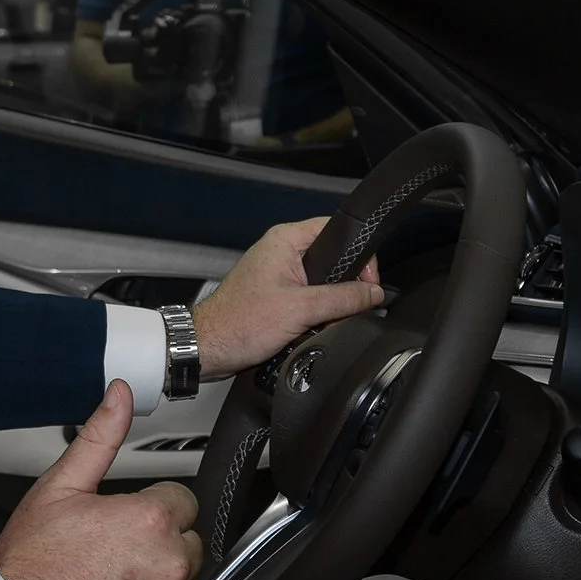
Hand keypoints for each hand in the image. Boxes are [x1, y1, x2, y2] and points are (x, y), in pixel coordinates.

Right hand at [0, 381, 201, 579]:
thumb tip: (121, 395)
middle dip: (158, 544)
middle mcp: (171, 565)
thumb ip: (100, 438)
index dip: (147, 508)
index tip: (120, 524)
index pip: (179, 500)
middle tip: (113, 555)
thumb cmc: (31, 566)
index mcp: (150, 520)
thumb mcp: (58, 489)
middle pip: (187, 541)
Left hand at [193, 216, 382, 379]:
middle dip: (343, 288)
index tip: (367, 282)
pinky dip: (315, 315)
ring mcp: (278, 276)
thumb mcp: (300, 309)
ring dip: (328, 306)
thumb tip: (372, 293)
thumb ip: (342, 299)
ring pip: (322, 285)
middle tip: (344, 308)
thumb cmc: (237, 323)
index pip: (337, 231)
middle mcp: (281, 253)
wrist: (208, 348)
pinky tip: (310, 329)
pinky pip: (308, 301)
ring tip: (322, 322)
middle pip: (333, 261)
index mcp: (285, 241)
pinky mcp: (276, 297)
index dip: (358, 255)